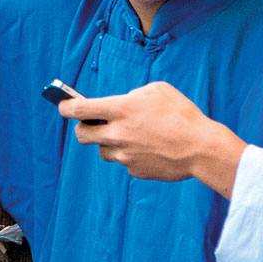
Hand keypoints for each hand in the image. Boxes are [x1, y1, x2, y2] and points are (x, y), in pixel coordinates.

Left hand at [58, 82, 245, 196]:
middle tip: (93, 124)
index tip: (62, 105)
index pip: (78, 109)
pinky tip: (150, 148)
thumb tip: (122, 104)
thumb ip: (132, 95)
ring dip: (110, 143)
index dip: (64, 106)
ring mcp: (124, 155)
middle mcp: (117, 134)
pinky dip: (131, 155)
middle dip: (83, 128)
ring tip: (132, 136)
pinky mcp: (134, 171)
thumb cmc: (182, 114)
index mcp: (120, 110)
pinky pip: (124, 162)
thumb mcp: (157, 90)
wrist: (201, 148)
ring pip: (103, 150)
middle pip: (82, 135)